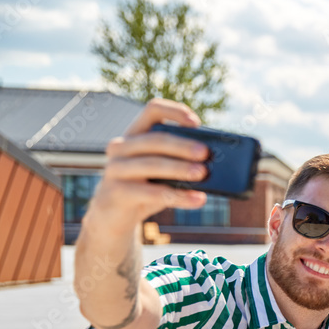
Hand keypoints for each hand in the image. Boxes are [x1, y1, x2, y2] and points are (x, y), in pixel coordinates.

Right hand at [85, 98, 210, 232]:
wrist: (113, 218)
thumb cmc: (145, 190)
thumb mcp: (162, 174)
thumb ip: (181, 164)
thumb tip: (214, 165)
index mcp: (135, 135)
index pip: (153, 110)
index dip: (175, 112)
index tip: (196, 123)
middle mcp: (121, 147)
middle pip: (155, 139)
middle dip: (183, 146)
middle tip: (206, 154)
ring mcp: (115, 169)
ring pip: (152, 164)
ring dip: (180, 169)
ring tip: (203, 174)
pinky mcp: (116, 192)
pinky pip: (153, 192)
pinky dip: (179, 196)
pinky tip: (198, 199)